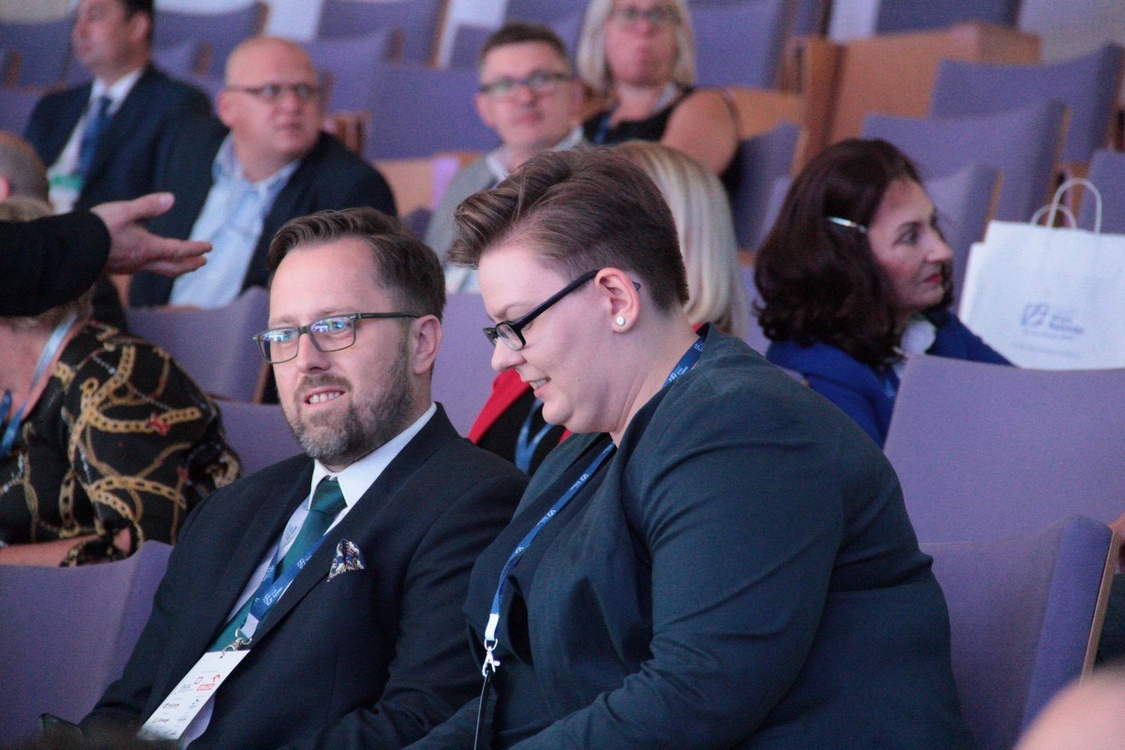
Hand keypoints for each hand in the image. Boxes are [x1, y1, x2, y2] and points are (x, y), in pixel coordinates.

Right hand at [91, 193, 210, 275]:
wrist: (71, 247)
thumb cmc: (98, 227)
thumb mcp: (124, 211)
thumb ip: (148, 206)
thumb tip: (171, 199)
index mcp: (148, 248)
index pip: (179, 250)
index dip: (196, 249)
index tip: (209, 247)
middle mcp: (143, 262)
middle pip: (173, 267)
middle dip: (190, 264)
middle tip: (203, 262)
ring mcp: (130, 267)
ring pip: (159, 270)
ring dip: (175, 268)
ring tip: (183, 265)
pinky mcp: (118, 268)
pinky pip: (144, 269)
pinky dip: (157, 267)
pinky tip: (150, 261)